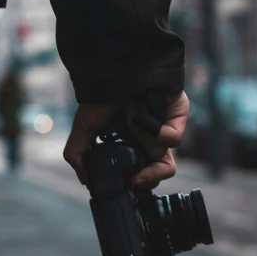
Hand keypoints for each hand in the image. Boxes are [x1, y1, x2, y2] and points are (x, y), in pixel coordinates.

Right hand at [63, 91, 188, 188]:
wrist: (115, 71)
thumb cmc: (102, 95)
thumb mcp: (83, 127)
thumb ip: (78, 155)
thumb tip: (86, 180)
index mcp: (131, 146)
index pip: (141, 175)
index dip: (136, 184)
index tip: (126, 183)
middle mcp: (149, 141)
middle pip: (158, 173)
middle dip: (147, 179)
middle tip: (134, 178)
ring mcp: (165, 131)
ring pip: (166, 161)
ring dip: (142, 142)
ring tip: (130, 121)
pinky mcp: (177, 120)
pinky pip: (171, 139)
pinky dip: (151, 128)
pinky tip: (138, 109)